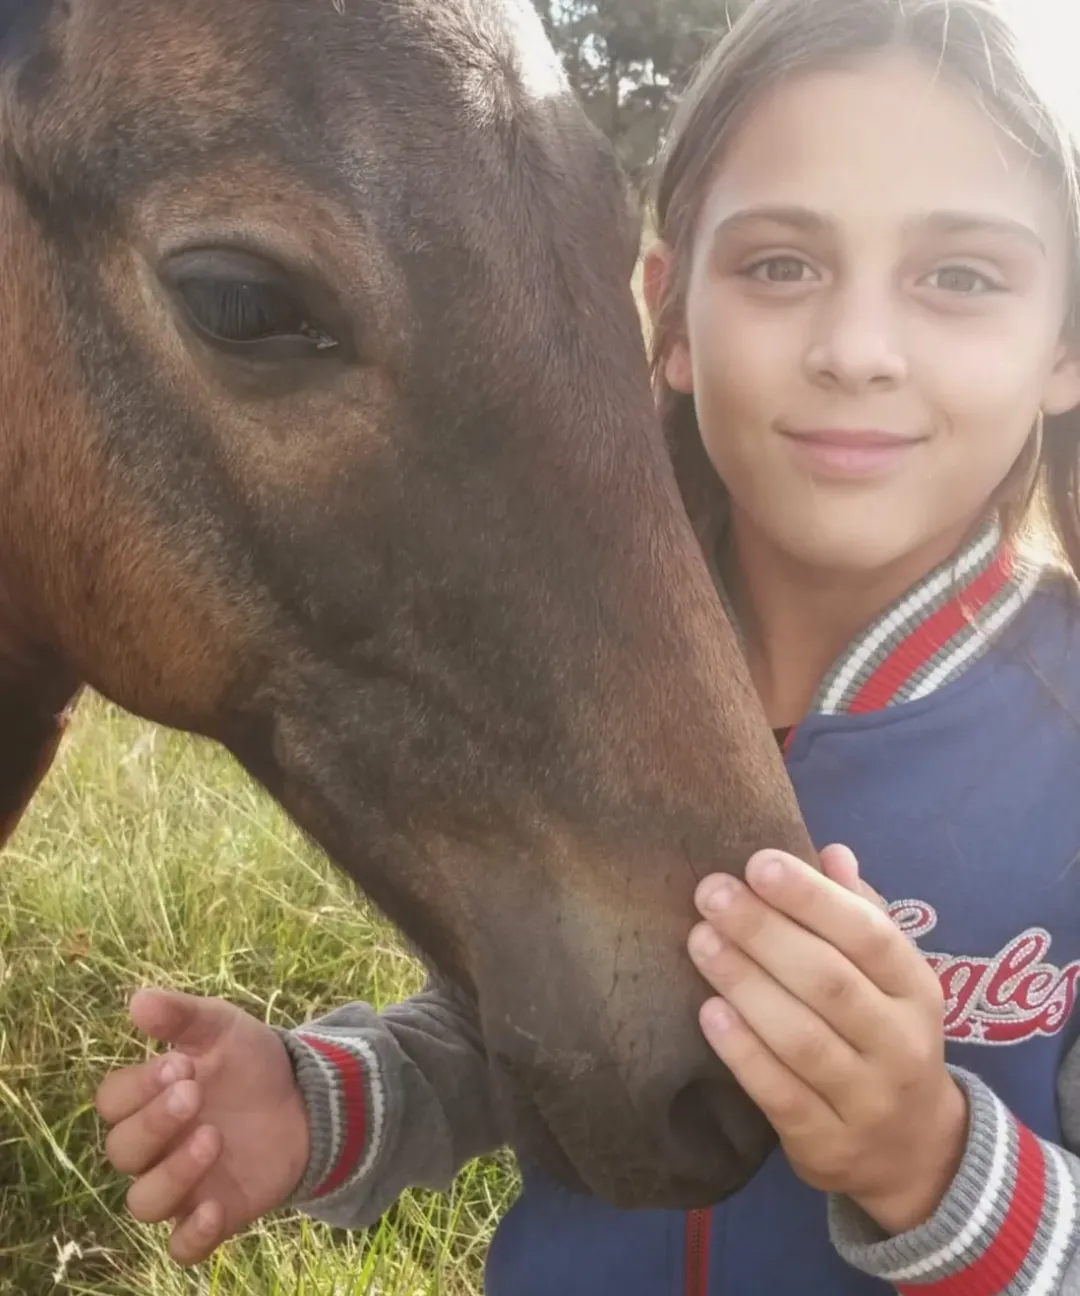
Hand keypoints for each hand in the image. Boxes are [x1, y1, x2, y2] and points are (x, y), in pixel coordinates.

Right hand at [95, 989, 310, 1264]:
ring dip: (173, 1173)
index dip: (138, 1086)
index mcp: (148, 1100)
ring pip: (144, 1202)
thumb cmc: (250, 1061)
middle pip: (122, 1150)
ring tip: (213, 1136)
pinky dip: (192, 1235)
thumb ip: (182, 1015)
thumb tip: (137, 1000)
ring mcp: (182, 1185)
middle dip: (154, 1122)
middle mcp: (155, 1147)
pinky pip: (182, 1247)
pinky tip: (215, 1208)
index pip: (112, 1102)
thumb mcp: (222, 1028)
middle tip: (195, 1092)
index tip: (182, 1063)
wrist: (308, 1096)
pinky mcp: (214, 1215)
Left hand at [687, 845, 966, 1233]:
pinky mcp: (825, 1143)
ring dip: (745, 984)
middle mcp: (900, 1045)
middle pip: (830, 982)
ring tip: (699, 940)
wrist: (914, 1154)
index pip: (870, 936)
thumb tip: (831, 851)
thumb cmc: (884, 1036)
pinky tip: (709, 1012)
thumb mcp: (891, 978)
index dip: (813, 898)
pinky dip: (743, 1051)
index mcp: (917, 991)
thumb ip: (860, 914)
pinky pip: (780, 1094)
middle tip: (711, 892)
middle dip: (765, 932)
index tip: (758, 862)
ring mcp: (866, 1100)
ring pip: (802, 1038)